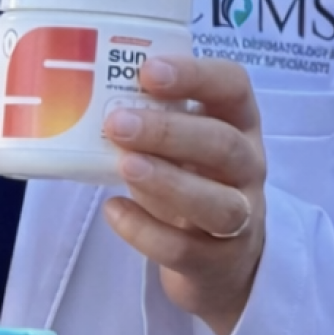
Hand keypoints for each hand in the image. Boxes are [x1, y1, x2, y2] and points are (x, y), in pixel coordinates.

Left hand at [102, 55, 265, 334]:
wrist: (221, 260)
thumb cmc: (190, 178)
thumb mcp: (181, 142)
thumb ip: (150, 116)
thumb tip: (85, 93)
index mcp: (238, 123)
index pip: (234, 86)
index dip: (196, 75)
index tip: (148, 71)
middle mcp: (248, 166)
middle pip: (224, 145)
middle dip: (170, 132)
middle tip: (118, 123)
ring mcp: (241, 218)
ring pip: (218, 203)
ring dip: (167, 182)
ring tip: (124, 167)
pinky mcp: (220, 263)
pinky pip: (186, 250)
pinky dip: (146, 231)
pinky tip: (114, 211)